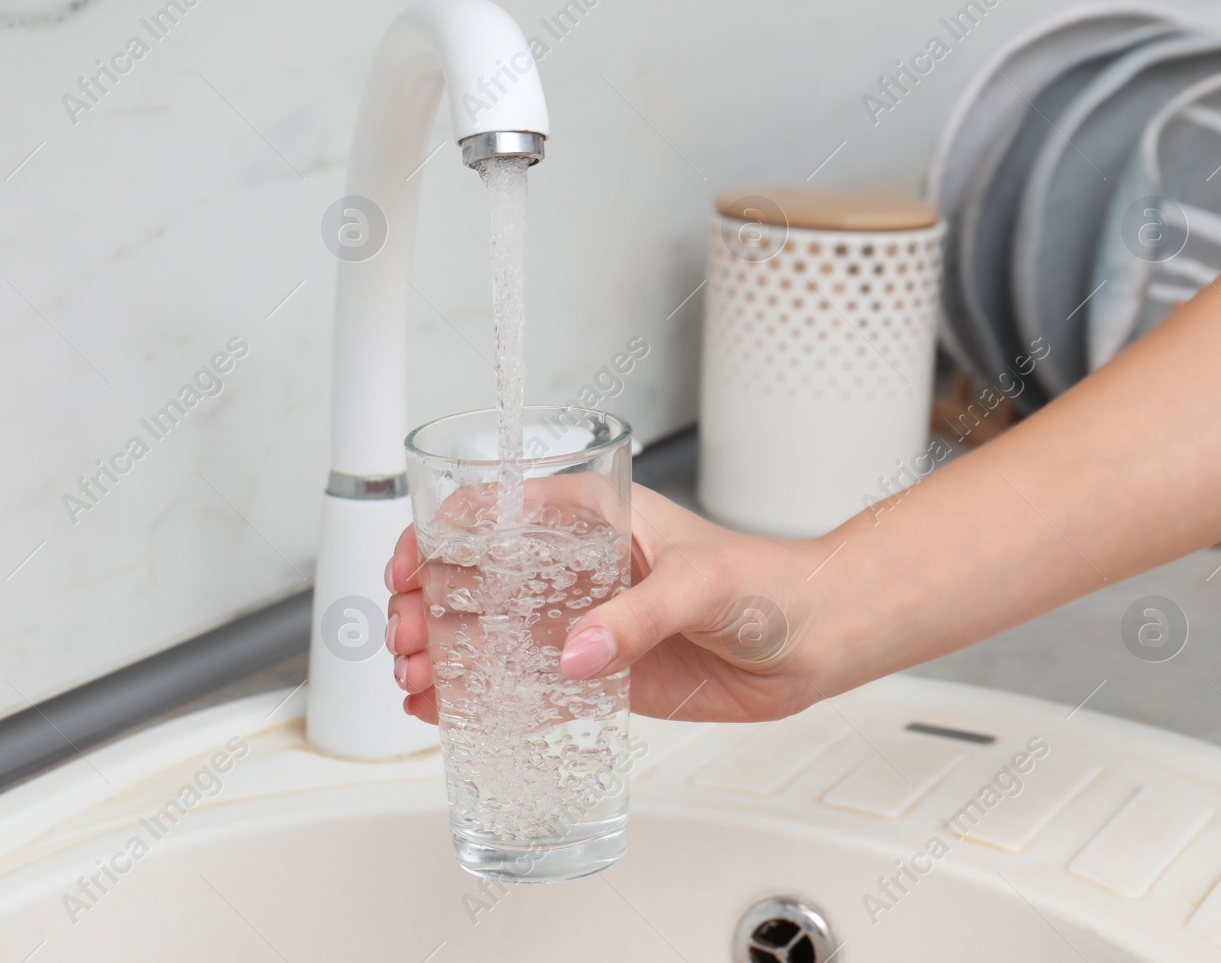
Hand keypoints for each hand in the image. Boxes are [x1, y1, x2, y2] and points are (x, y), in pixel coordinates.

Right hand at [384, 484, 828, 722]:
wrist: (812, 639)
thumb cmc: (768, 582)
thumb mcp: (699, 584)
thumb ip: (636, 617)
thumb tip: (574, 652)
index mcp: (591, 517)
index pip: (492, 511)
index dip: (437, 536)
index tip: (409, 570)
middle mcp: (573, 565)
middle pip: (473, 576)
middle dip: (426, 603)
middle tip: (408, 638)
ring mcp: (579, 618)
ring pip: (488, 630)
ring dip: (442, 651)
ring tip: (416, 679)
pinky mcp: (594, 669)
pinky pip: (522, 682)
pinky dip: (478, 695)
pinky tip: (444, 710)